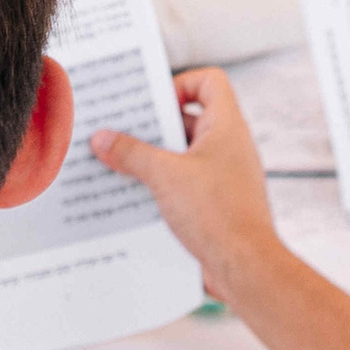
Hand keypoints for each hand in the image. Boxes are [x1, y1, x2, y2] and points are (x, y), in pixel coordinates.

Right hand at [91, 67, 284, 302]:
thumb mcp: (164, 176)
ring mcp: (225, 177)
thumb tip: (104, 139)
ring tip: (121, 165)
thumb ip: (132, 153)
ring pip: (184, 154)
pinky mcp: (217, 204)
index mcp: (226, 127)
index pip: (210, 81)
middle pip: (189, 118)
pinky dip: (162, 186)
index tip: (154, 103)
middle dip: (154, 126)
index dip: (182, 83)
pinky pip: (185, 184)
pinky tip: (136, 197)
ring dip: (154, 159)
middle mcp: (229, 147)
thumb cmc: (219, 216)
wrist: (245, 268)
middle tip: (122, 132)